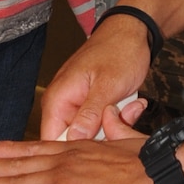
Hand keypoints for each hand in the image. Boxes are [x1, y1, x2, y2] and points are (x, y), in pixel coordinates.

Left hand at [0, 132, 175, 183]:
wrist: (164, 174)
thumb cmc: (155, 161)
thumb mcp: (131, 136)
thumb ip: (117, 128)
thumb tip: (112, 117)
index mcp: (81, 147)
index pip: (39, 147)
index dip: (13, 148)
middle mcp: (66, 159)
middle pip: (21, 162)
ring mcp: (64, 178)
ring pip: (17, 179)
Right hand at [40, 17, 151, 140]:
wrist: (133, 33)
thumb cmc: (118, 50)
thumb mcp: (107, 84)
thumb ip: (90, 114)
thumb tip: (74, 140)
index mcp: (58, 99)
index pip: (51, 141)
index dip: (74, 150)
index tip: (99, 147)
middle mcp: (63, 105)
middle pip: (75, 141)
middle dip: (103, 135)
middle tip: (121, 117)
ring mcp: (78, 106)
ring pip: (93, 134)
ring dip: (115, 125)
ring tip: (128, 106)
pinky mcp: (92, 107)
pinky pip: (103, 124)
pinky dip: (119, 117)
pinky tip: (131, 103)